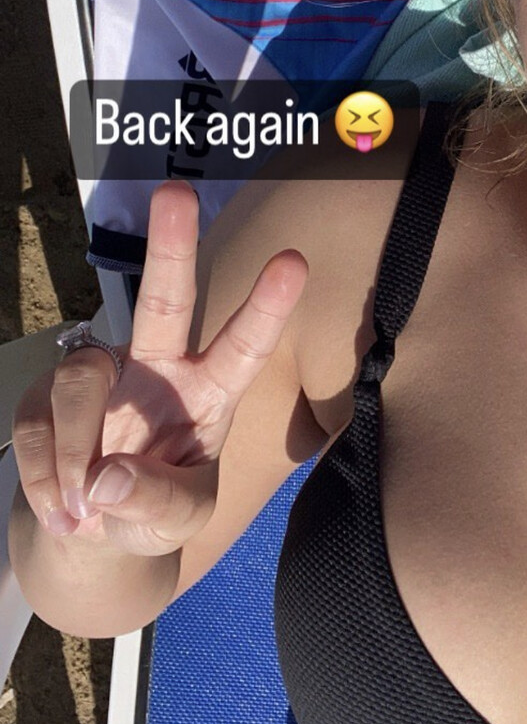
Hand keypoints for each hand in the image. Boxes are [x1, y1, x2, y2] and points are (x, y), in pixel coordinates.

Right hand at [12, 183, 306, 556]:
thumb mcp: (176, 523)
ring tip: (84, 507)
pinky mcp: (45, 393)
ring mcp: (100, 374)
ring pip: (79, 380)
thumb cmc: (153, 513)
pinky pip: (36, 424)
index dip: (266, 306)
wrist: (92, 533)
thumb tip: (107, 478)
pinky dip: (44, 477)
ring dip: (75, 449)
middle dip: (170, 245)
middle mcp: (158, 367)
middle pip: (165, 299)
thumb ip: (156, 501)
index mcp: (207, 393)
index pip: (243, 347)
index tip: (295, 260)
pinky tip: (61, 505)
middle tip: (176, 190)